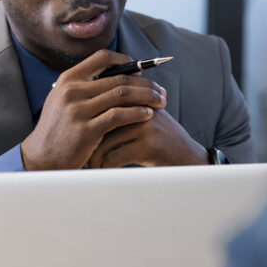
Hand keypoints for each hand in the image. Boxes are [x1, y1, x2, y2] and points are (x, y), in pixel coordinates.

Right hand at [20, 49, 167, 169]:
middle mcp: (72, 90)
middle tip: (161, 91)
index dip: (126, 60)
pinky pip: (119, 116)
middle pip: (119, 77)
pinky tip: (148, 115)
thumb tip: (122, 75)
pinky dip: (137, 113)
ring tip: (160, 102)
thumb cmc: (59, 130)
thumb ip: (86, 87)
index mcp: (68, 79)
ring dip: (146, 97)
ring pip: (122, 94)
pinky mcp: (86, 129)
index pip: (102, 58)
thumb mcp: (64, 101)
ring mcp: (78, 110)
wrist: (41, 158)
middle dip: (145, 83)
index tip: (141, 70)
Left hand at [86, 107, 208, 167]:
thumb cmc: (160, 139)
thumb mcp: (144, 118)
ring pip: (105, 140)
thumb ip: (123, 111)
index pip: (103, 103)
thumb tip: (88, 113)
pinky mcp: (148, 145)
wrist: (186, 155)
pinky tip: (104, 169)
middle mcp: (141, 107)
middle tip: (80, 150)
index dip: (89, 120)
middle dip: (88, 139)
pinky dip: (105, 166)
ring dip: (95, 156)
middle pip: (101, 120)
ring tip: (91, 163)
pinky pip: (115, 156)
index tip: (80, 134)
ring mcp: (146, 125)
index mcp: (137, 97)